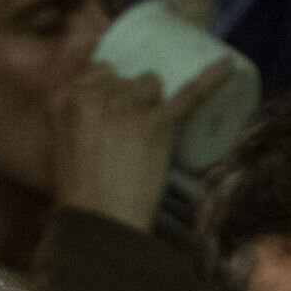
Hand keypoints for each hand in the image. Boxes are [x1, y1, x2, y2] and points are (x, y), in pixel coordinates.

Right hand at [52, 54, 234, 234]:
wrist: (100, 224)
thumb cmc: (79, 198)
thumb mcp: (62, 152)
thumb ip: (76, 126)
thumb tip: (102, 120)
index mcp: (65, 101)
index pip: (98, 72)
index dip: (110, 88)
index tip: (114, 107)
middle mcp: (95, 95)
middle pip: (126, 78)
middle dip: (131, 99)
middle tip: (130, 135)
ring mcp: (127, 106)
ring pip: (151, 82)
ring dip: (154, 101)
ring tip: (150, 133)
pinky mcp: (157, 122)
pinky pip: (189, 91)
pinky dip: (211, 78)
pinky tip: (228, 65)